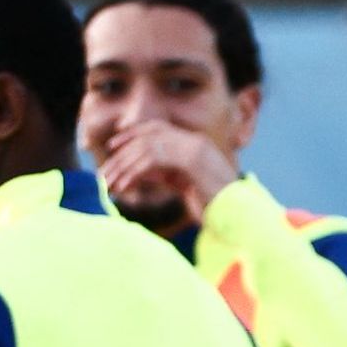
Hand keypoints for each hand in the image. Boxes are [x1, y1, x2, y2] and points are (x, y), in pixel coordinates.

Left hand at [95, 123, 238, 231]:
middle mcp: (195, 143)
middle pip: (149, 137)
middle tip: (105, 172)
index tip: (113, 145)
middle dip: (122, 154)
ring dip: (125, 166)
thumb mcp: (186, 186)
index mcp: (195, 145)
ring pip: (148, 148)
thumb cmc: (216, 208)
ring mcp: (195, 150)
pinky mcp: (192, 161)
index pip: (157, 128)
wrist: (241, 218)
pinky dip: (135, 173)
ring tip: (110, 183)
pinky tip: (125, 186)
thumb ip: (166, 175)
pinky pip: (154, 160)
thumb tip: (140, 172)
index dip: (133, 134)